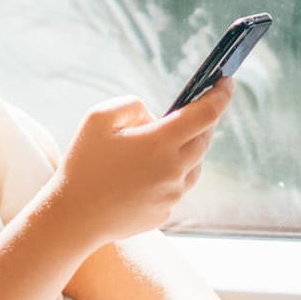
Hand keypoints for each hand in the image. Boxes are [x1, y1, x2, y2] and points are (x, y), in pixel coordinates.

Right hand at [50, 77, 233, 246]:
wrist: (73, 217)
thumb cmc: (83, 164)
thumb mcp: (99, 118)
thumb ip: (133, 104)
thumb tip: (155, 116)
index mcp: (161, 143)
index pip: (206, 114)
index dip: (221, 94)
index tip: (227, 81)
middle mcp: (174, 170)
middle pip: (204, 139)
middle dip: (205, 121)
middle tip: (198, 108)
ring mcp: (171, 195)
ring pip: (194, 166)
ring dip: (190, 149)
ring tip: (174, 139)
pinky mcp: (165, 213)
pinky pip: (177, 188)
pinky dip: (173, 174)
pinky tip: (153, 171)